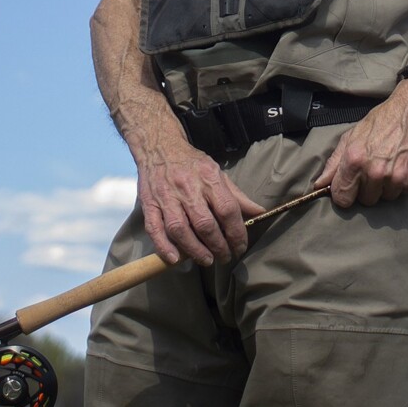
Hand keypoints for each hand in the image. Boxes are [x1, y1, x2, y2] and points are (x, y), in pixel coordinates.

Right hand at [134, 136, 266, 266]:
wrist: (158, 146)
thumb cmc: (191, 163)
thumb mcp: (217, 172)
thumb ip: (237, 195)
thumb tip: (259, 212)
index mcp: (208, 178)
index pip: (227, 210)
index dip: (236, 232)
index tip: (240, 246)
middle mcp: (187, 188)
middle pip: (204, 224)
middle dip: (218, 246)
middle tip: (225, 257)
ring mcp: (166, 196)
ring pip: (180, 229)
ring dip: (194, 250)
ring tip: (206, 260)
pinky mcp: (149, 203)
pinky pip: (154, 228)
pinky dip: (163, 246)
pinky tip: (174, 259)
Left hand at [313, 80, 407, 208]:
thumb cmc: (382, 121)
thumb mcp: (352, 136)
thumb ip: (335, 162)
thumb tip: (320, 184)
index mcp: (355, 160)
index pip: (342, 198)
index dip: (345, 194)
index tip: (349, 188)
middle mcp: (375, 171)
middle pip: (366, 201)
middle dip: (368, 189)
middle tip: (374, 169)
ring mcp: (397, 177)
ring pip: (386, 198)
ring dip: (386, 187)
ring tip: (390, 165)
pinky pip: (404, 193)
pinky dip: (403, 183)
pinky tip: (403, 165)